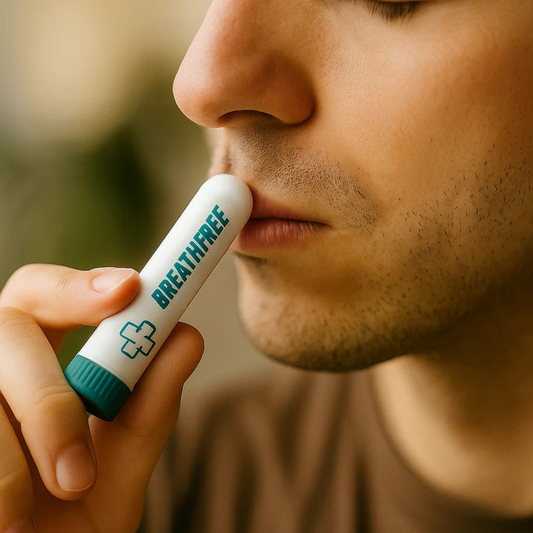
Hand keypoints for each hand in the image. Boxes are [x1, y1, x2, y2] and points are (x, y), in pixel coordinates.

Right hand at [0, 265, 203, 532]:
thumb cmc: (77, 515)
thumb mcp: (121, 460)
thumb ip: (152, 402)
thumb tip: (187, 336)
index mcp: (35, 358)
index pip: (43, 292)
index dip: (78, 285)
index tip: (128, 289)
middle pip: (8, 329)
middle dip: (48, 401)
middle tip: (77, 476)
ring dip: (11, 467)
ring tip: (38, 520)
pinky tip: (7, 525)